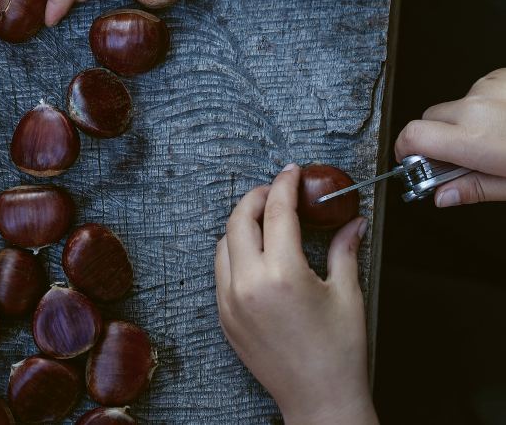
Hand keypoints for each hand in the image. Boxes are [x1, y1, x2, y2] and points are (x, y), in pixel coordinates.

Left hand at [215, 165, 376, 424]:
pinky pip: (220, 270)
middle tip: (277, 192)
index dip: (285, 184)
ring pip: (224, 242)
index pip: (277, 211)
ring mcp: (231, 301)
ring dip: (242, 224)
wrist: (320, 402)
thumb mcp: (347, 294)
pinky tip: (256, 252)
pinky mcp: (225, 316)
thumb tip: (353, 222)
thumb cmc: (338, 354)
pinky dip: (234, 251)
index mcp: (283, 274)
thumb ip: (345, 249)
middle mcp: (249, 284)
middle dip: (258, 197)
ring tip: (266, 221)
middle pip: (240, 218)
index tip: (292, 172)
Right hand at [395, 68, 505, 206]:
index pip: (413, 136)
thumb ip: (473, 189)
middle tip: (461, 157)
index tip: (410, 161)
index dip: (403, 150)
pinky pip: (476, 92)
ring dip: (464, 122)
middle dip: (436, 138)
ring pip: (455, 106)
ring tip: (495, 137)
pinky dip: (483, 107)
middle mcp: (476, 108)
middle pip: (429, 119)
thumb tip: (443, 195)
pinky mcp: (497, 77)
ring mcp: (486, 88)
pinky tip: (502, 120)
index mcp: (476, 139)